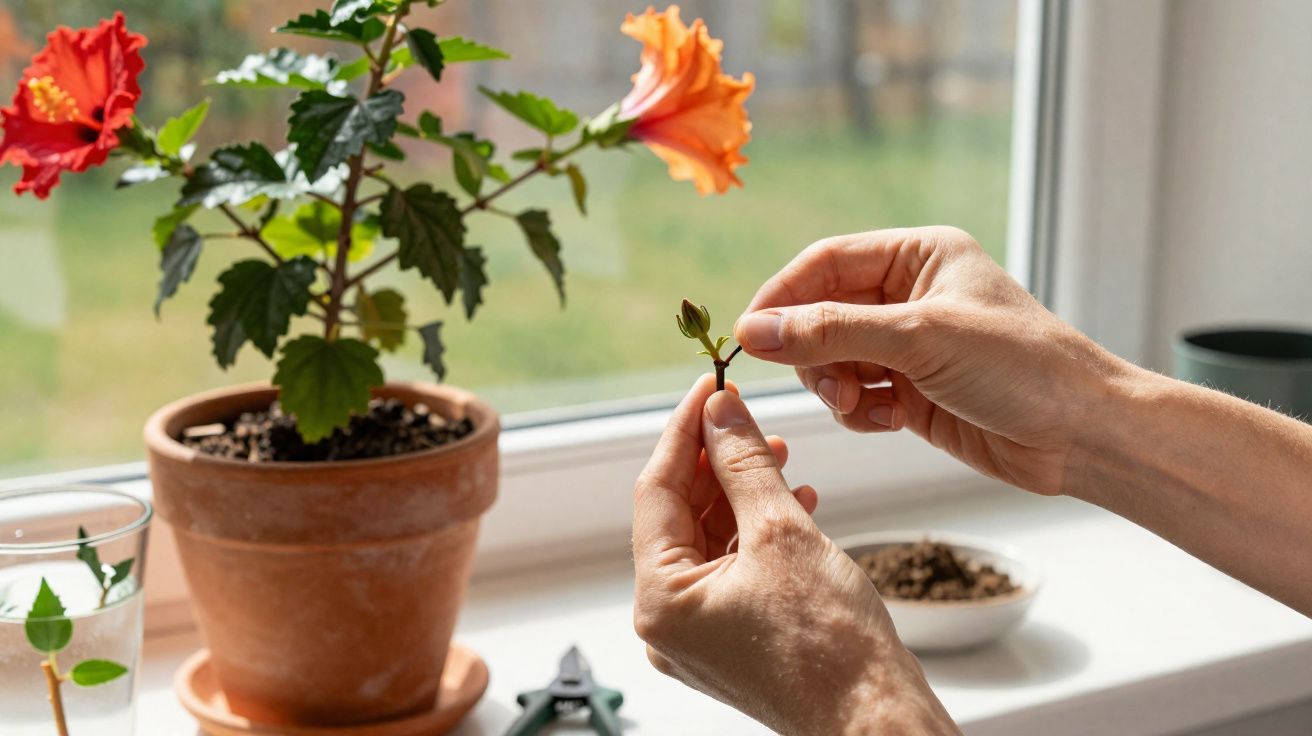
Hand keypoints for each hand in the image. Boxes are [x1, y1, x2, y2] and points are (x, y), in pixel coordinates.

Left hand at [632, 375, 956, 734]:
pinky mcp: (731, 639)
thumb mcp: (783, 531)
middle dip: (715, 460)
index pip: (656, 491)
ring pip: (708, 539)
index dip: (684, 431)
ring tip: (779, 454)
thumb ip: (744, 463)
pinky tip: (794, 501)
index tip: (709, 386)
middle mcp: (667, 622)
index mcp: (660, 600)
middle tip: (745, 414)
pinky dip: (756, 531)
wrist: (877, 720)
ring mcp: (698, 635)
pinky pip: (731, 568)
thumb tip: (721, 410)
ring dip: (740, 492)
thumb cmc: (832, 646)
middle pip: (679, 515)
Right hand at [734, 226, 1134, 494]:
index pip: (825, 263)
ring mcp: (911, 345)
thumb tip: (755, 331)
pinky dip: (860, 410)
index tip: (750, 336)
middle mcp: (911, 294)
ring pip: (833, 359)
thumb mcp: (921, 337)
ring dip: (835, 385)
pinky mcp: (913, 392)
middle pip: (821, 313)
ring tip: (864, 405)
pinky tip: (890, 420)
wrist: (1085, 435)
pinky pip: (856, 395)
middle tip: (827, 385)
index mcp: (919, 255)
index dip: (783, 297)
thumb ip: (832, 331)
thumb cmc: (1023, 367)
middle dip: (814, 352)